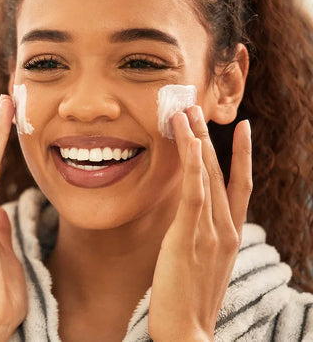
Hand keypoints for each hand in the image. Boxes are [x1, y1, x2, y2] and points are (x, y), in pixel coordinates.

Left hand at [148, 106, 252, 340]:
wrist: (187, 333)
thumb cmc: (186, 303)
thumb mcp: (198, 265)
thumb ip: (197, 241)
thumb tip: (186, 227)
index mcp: (229, 237)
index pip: (238, 187)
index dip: (240, 156)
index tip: (239, 129)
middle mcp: (226, 230)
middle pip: (222, 174)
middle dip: (209, 138)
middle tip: (197, 108)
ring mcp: (211, 232)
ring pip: (207, 176)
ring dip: (196, 141)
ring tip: (186, 112)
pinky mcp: (190, 237)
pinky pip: (194, 192)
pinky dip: (193, 164)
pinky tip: (188, 141)